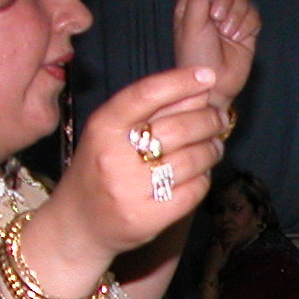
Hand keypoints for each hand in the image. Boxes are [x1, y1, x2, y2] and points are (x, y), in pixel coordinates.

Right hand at [35, 65, 227, 275]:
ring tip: (213, 147)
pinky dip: (204, 178)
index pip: (146, 94)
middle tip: (219, 118)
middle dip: (209, 119)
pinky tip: (200, 174)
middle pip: (179, 128)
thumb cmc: (101, 168)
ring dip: (212, 150)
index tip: (207, 76)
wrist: (79, 223)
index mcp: (103, 127)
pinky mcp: (148, 218)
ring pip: (192, 159)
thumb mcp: (112, 132)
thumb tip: (197, 88)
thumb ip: (151, 109)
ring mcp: (130, 190)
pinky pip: (194, 190)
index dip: (180, 81)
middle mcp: (113, 156)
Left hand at [171, 0, 259, 120]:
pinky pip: (254, 14)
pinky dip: (248, 24)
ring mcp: (230, 18)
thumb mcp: (192, 24)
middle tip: (217, 19)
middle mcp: (211, 7)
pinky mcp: (246, 29)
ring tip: (227, 35)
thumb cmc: (195, 56)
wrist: (215, 85)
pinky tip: (238, 38)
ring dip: (237, 14)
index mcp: (193, 3)